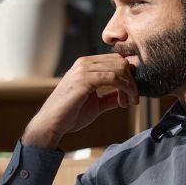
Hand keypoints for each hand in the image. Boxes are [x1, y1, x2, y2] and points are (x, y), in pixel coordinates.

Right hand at [22, 54, 138, 149]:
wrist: (52, 124)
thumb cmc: (70, 114)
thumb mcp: (96, 104)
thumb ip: (110, 97)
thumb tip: (127, 94)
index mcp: (86, 65)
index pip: (116, 60)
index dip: (128, 76)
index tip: (132, 95)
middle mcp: (84, 63)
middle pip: (120, 62)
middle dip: (131, 81)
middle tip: (133, 100)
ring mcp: (83, 70)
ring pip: (119, 68)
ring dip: (130, 86)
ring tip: (130, 102)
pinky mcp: (84, 80)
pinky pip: (113, 78)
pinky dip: (124, 89)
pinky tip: (124, 102)